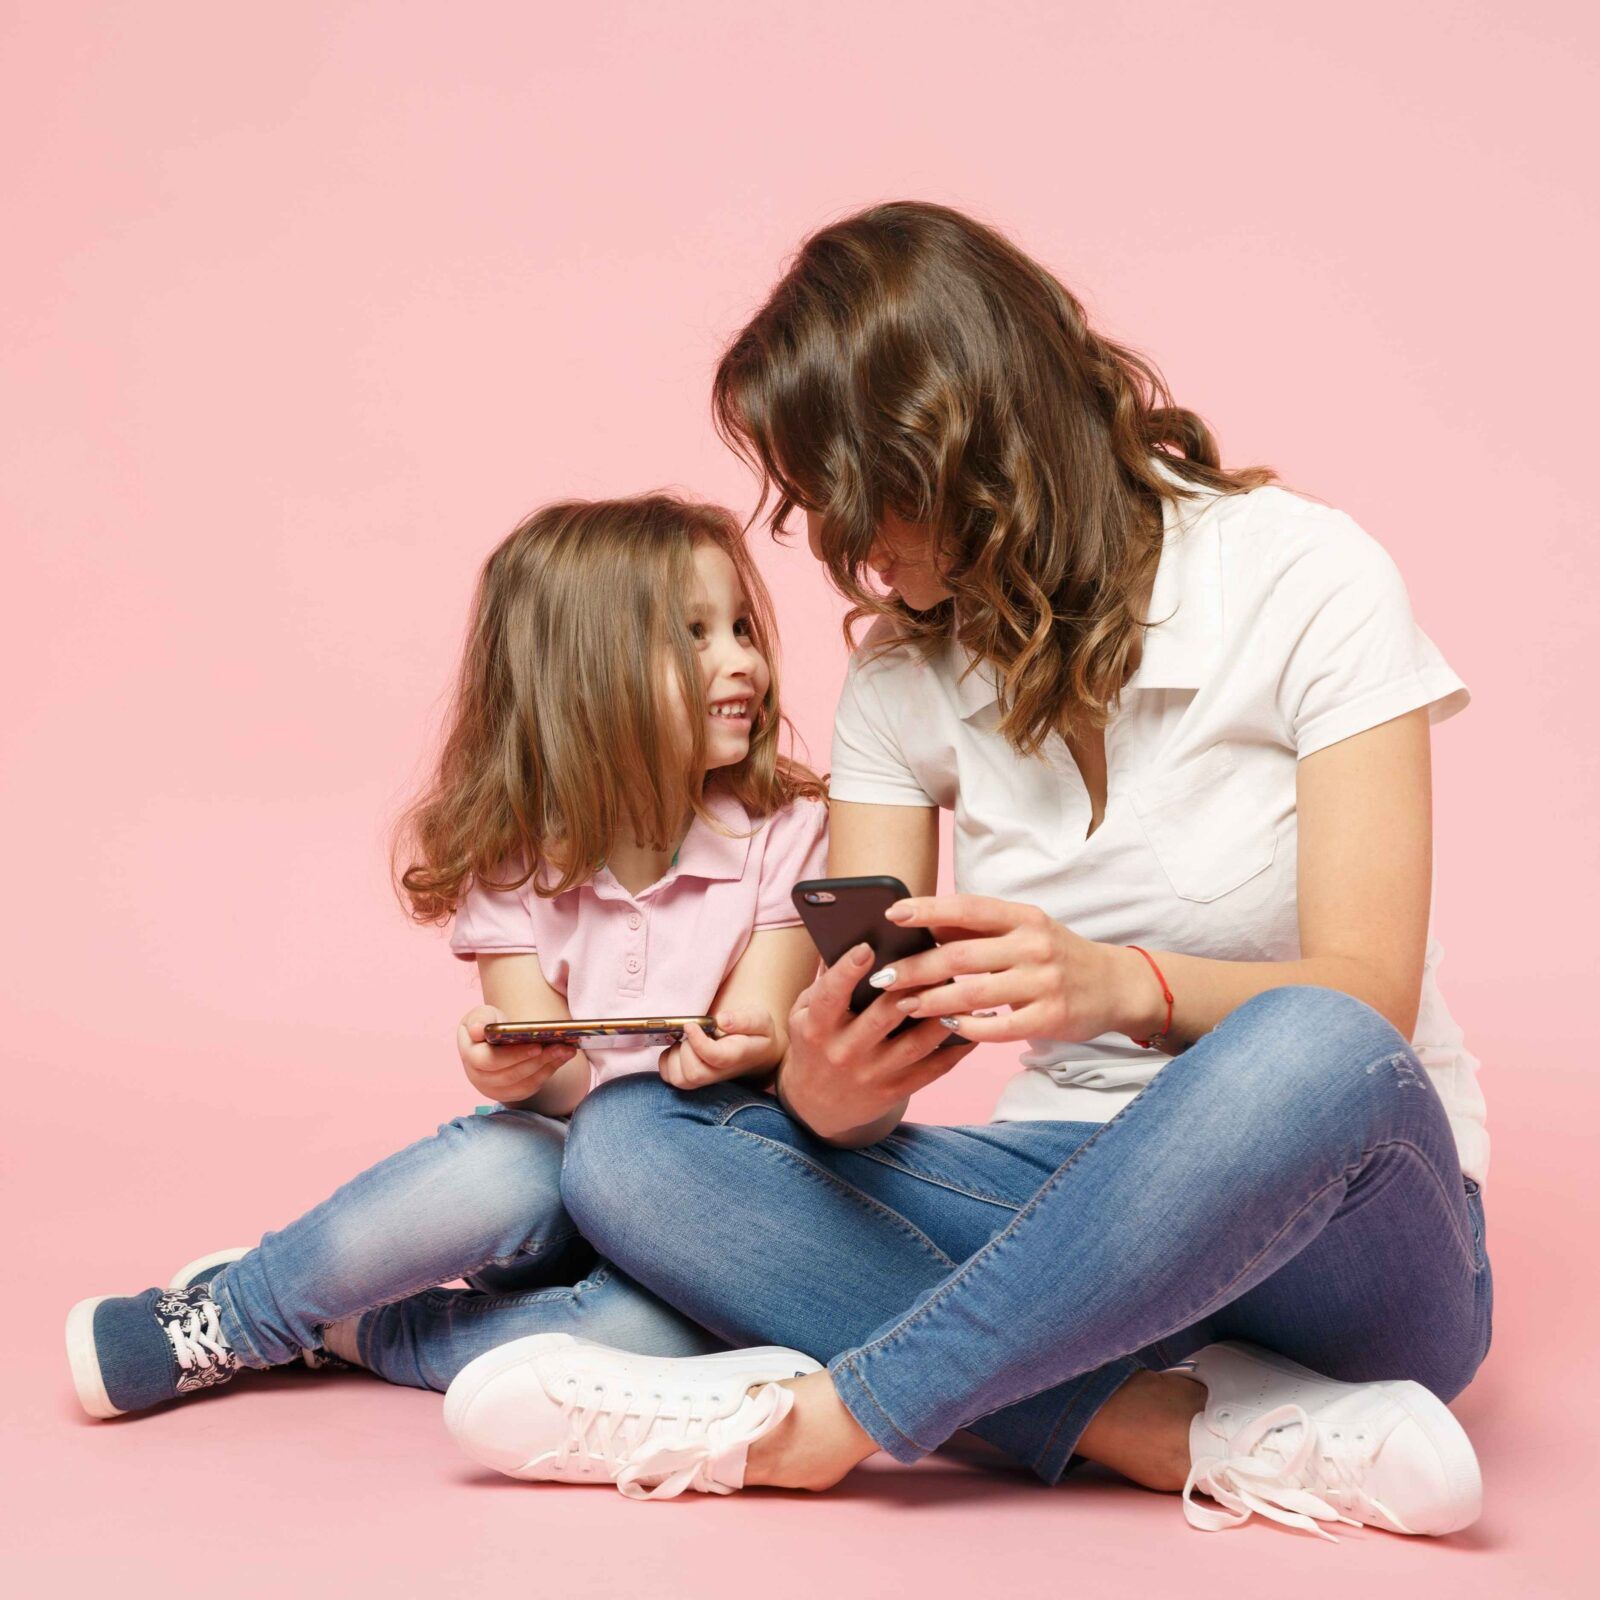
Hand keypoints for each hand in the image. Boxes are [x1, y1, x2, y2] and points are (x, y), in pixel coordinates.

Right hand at [457, 1004, 577, 1103]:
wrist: (492, 1039)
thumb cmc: (487, 1024)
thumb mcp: (481, 1015)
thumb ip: (479, 1019)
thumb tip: (477, 1030)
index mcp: (470, 1056)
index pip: (491, 1061)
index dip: (514, 1055)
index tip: (537, 1046)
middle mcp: (479, 1077)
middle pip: (512, 1075)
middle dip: (539, 1060)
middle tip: (562, 1047)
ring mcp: (494, 1089)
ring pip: (524, 1083)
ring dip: (548, 1067)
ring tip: (568, 1050)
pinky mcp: (509, 1094)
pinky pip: (531, 1087)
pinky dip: (548, 1072)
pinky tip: (562, 1058)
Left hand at [658, 1008, 779, 1089]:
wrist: (756, 1051)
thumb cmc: (756, 1033)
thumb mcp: (760, 1020)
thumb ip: (745, 1020)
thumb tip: (722, 1020)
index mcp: (737, 1055)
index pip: (715, 1057)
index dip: (698, 1042)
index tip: (691, 1025)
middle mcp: (719, 1072)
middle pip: (694, 1073)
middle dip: (686, 1049)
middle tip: (689, 1031)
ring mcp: (704, 1079)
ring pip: (679, 1079)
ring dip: (674, 1056)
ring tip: (684, 1040)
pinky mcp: (691, 1079)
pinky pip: (669, 1077)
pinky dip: (666, 1061)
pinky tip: (678, 1047)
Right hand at [781, 942, 975, 1140]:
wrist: (816, 1106)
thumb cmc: (814, 1045)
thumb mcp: (804, 1014)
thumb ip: (824, 982)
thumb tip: (849, 940)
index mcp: (816, 1027)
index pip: (830, 996)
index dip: (846, 971)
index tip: (866, 946)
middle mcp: (842, 1052)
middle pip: (881, 1017)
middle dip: (909, 988)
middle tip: (935, 960)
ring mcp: (870, 1074)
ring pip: (915, 1044)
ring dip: (942, 1017)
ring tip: (964, 991)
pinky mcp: (893, 1091)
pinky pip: (931, 1070)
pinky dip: (956, 1049)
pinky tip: (973, 1027)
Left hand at [872, 894, 1161, 1043]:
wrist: (1115, 985)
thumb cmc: (1056, 954)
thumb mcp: (1024, 929)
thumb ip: (979, 928)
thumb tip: (923, 924)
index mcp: (1023, 916)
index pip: (968, 908)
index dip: (927, 910)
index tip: (892, 914)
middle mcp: (1034, 945)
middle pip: (961, 955)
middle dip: (916, 967)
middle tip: (883, 976)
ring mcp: (1044, 983)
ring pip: (974, 993)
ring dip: (932, 1001)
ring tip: (903, 1004)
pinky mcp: (1050, 1018)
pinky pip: (998, 1027)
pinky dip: (968, 1028)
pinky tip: (947, 1027)